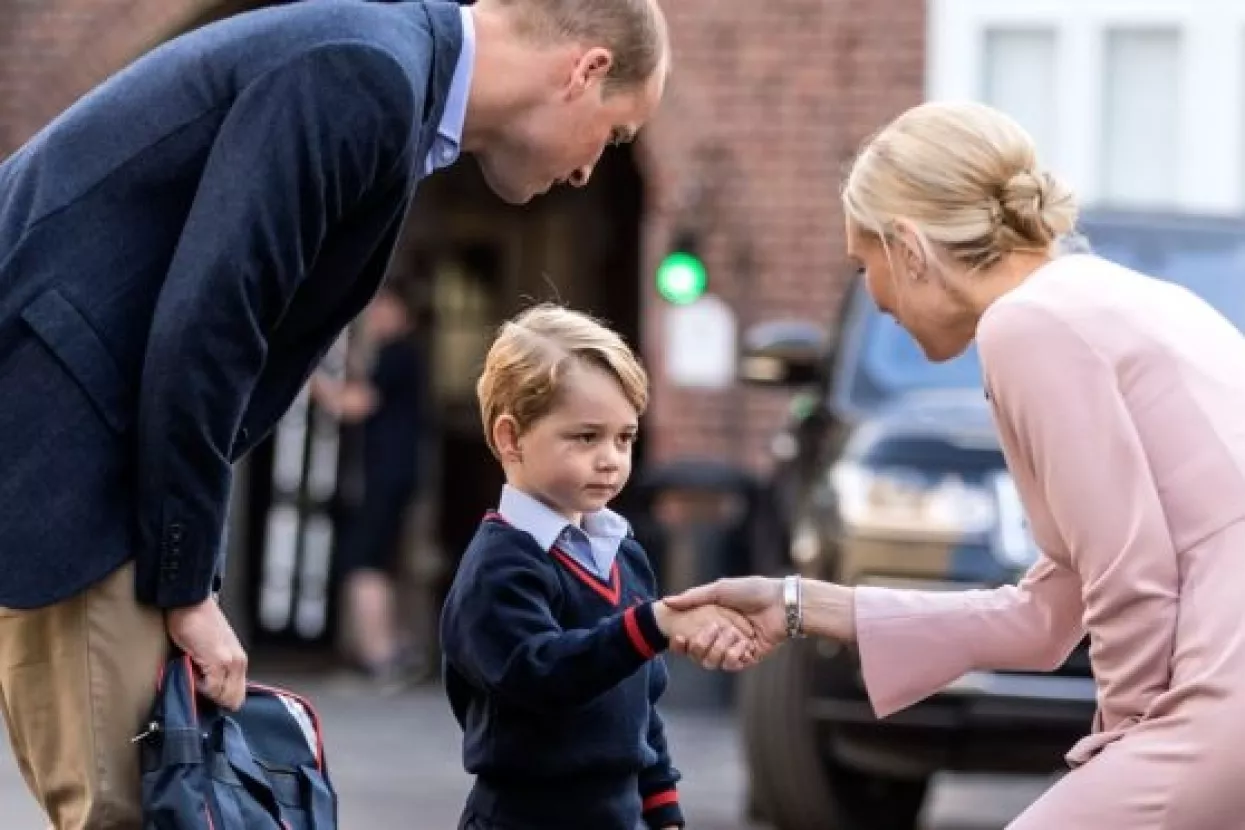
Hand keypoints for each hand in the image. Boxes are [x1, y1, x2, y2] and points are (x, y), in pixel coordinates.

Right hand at [165, 597, 248, 709]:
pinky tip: (191, 669)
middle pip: (233, 701)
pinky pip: (210, 688)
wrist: (190, 603)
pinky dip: (198, 685)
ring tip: (194, 674)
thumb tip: (208, 692)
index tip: (205, 694)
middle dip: (213, 700)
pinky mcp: (218, 660)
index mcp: (239, 662)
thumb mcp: (212, 650)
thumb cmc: (197, 624)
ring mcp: (230, 662)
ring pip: (222, 697)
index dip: (219, 700)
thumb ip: (215, 670)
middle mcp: (239, 663)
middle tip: (198, 686)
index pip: (237, 697)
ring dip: (205, 693)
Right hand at [664, 577, 786, 667]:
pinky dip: (735, 655)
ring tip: (732, 634)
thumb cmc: (751, 591)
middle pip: (699, 654)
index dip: (680, 642)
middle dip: (703, 643)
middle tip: (712, 629)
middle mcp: (722, 636)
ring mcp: (735, 647)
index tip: (677, 637)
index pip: (689, 638)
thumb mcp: (719, 590)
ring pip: (714, 661)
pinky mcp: (750, 656)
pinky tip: (744, 643)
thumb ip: (692, 597)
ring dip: (721, 648)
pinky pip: (733, 665)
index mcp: (713, 620)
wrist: (781, 603)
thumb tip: (666, 602)